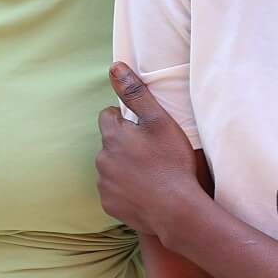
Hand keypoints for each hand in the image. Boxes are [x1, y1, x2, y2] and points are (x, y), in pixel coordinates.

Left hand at [97, 63, 204, 238]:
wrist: (175, 210)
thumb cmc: (171, 162)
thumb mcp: (159, 120)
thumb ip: (135, 93)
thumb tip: (114, 67)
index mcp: (112, 136)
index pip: (107, 116)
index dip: (127, 119)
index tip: (145, 129)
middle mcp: (101, 160)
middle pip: (110, 143)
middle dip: (126, 144)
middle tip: (152, 151)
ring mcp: (104, 184)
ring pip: (111, 167)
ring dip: (125, 166)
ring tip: (152, 172)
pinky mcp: (109, 204)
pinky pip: (114, 190)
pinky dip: (126, 188)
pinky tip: (146, 191)